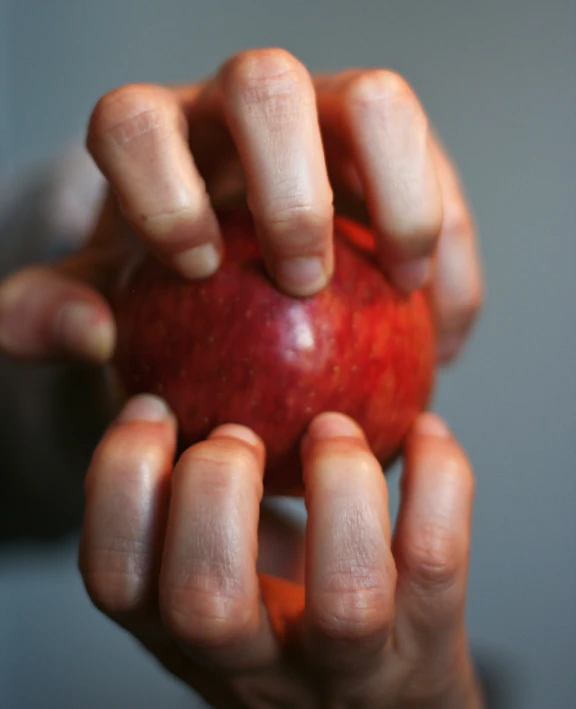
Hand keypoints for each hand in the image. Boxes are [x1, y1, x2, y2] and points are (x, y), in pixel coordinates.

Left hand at [0, 48, 481, 365]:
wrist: (240, 273)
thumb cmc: (161, 285)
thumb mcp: (95, 300)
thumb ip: (53, 314)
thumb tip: (92, 333)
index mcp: (158, 134)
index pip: (136, 125)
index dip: (160, 190)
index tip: (197, 270)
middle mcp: (241, 109)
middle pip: (267, 86)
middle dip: (292, 190)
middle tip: (305, 284)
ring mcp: (327, 119)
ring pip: (380, 101)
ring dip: (403, 195)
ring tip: (403, 285)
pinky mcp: (394, 153)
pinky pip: (443, 179)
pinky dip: (455, 259)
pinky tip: (445, 334)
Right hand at [79, 395, 483, 707]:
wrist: (382, 703)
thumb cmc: (286, 617)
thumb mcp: (220, 568)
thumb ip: (188, 496)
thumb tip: (170, 371)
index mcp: (184, 634)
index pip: (116, 579)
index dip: (120, 481)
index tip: (153, 407)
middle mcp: (258, 664)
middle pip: (208, 601)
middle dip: (214, 488)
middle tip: (239, 433)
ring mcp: (349, 664)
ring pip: (346, 598)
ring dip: (337, 485)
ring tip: (332, 428)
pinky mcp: (427, 644)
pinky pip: (437, 559)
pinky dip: (438, 476)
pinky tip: (423, 432)